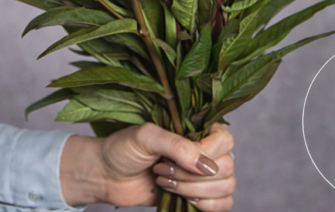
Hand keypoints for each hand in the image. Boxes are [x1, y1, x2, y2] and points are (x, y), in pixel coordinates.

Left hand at [60, 122, 235, 210]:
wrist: (107, 175)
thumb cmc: (124, 148)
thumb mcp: (147, 137)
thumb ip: (177, 146)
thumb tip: (207, 166)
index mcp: (196, 129)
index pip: (225, 140)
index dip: (207, 152)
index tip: (179, 157)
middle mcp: (205, 150)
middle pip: (227, 166)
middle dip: (193, 175)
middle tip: (162, 170)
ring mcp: (203, 175)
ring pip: (226, 186)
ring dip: (195, 190)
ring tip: (166, 183)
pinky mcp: (199, 197)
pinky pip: (224, 205)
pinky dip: (208, 206)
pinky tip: (185, 200)